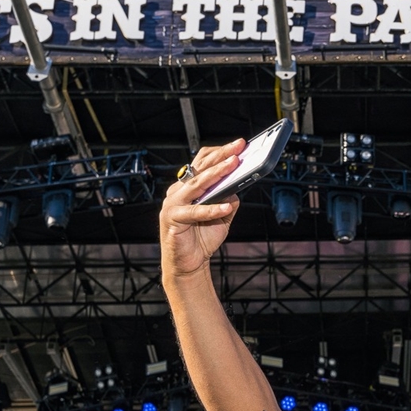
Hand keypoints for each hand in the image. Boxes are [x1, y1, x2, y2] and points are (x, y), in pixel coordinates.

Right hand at [160, 140, 245, 279]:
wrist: (189, 264)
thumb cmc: (202, 238)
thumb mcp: (222, 215)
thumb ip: (228, 199)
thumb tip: (238, 184)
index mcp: (188, 187)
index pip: (202, 162)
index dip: (220, 153)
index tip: (239, 146)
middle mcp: (178, 191)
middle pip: (200, 169)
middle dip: (221, 157)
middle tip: (238, 150)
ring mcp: (173, 204)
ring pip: (196, 185)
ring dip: (216, 174)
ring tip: (233, 166)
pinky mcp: (172, 219)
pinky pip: (194, 212)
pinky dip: (211, 209)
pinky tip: (226, 207)